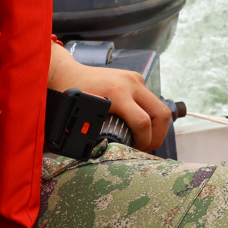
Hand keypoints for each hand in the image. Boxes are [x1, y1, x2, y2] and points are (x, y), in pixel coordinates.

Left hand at [47, 46, 170, 152]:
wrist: (66, 72)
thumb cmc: (70, 95)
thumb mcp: (80, 115)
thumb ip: (91, 134)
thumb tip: (101, 155)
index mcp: (116, 93)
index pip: (142, 122)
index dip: (144, 142)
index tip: (135, 150)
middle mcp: (129, 84)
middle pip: (160, 114)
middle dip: (158, 136)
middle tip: (145, 148)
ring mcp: (134, 79)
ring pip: (159, 107)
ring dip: (156, 126)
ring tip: (144, 139)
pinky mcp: (135, 78)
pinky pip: (151, 99)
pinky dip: (149, 114)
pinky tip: (138, 124)